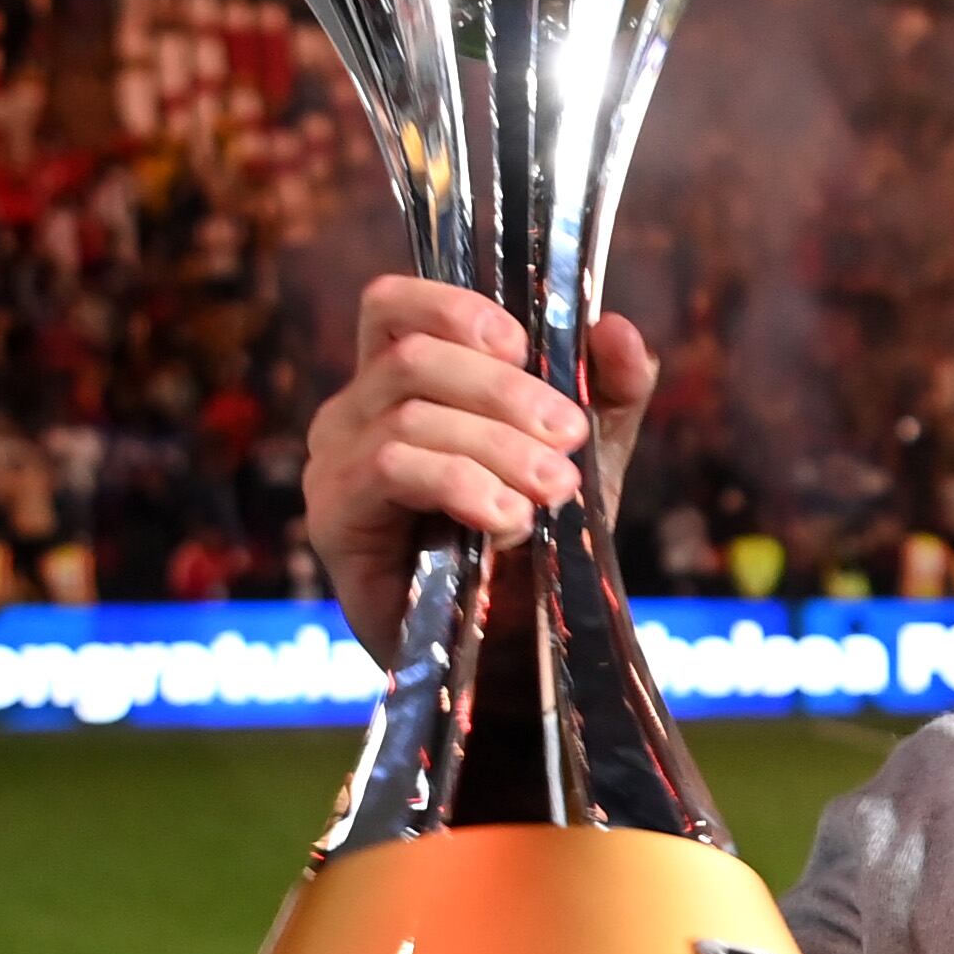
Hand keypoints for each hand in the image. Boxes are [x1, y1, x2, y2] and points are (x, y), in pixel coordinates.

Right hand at [303, 276, 658, 662]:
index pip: (394, 306)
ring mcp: (335, 465)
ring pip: (409, 416)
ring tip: (553, 491)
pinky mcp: (335, 519)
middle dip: (504, 391)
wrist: (515, 646)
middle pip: (411, 357)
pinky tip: (510, 520)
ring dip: (496, 447)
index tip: (524, 345)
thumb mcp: (587, 456)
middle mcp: (354, 413)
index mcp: (402, 382)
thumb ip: (609, 392)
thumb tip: (618, 329)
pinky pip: (391, 471)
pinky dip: (463, 486)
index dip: (453, 307)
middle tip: (570, 437)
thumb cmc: (537, 542)